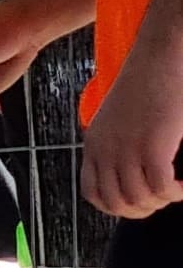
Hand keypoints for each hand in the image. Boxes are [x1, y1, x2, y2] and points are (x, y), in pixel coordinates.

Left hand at [81, 43, 182, 217]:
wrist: (158, 57)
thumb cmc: (145, 85)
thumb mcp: (118, 120)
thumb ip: (117, 146)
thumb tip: (129, 174)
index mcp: (94, 144)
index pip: (93, 194)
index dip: (117, 206)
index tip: (138, 200)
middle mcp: (105, 150)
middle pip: (116, 203)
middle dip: (142, 210)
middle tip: (162, 198)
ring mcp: (126, 149)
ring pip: (139, 199)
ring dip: (160, 202)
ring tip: (175, 190)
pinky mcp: (152, 146)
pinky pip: (161, 189)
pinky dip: (176, 194)